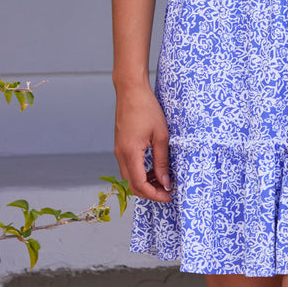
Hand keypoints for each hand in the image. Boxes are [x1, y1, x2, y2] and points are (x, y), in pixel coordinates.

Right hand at [114, 84, 171, 202]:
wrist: (131, 91)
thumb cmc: (147, 108)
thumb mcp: (161, 135)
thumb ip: (162, 160)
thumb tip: (165, 182)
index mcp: (130, 153)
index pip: (139, 184)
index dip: (154, 194)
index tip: (169, 195)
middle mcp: (120, 154)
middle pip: (131, 185)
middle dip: (149, 192)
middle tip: (166, 192)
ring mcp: (118, 150)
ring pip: (129, 176)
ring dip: (144, 183)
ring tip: (162, 180)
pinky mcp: (120, 145)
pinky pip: (128, 166)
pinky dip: (140, 172)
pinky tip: (153, 168)